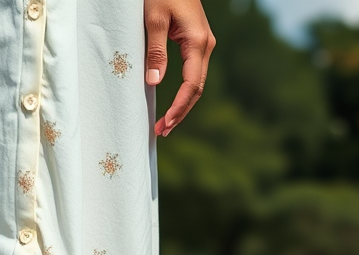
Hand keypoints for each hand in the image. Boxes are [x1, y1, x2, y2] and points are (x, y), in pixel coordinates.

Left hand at [144, 0, 215, 136]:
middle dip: (180, 112)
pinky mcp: (196, 43)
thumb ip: (155, 51)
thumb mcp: (153, 20)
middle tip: (162, 131)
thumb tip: (154, 82)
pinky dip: (183, 92)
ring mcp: (203, 44)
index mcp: (198, 42)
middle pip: (197, 89)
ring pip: (196, 83)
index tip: (164, 124)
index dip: (179, 107)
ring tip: (165, 124)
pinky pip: (193, 74)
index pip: (191, 84)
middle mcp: (205, 45)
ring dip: (182, 105)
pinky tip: (173, 104)